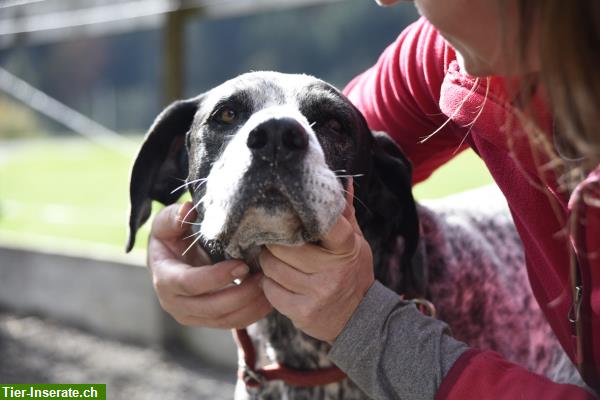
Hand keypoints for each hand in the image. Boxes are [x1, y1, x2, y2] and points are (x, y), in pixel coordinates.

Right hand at [147, 202, 271, 328]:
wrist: (171, 260)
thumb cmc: (171, 238)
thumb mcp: (167, 224)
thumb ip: (174, 217)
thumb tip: (187, 210)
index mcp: (165, 279)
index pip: (190, 284)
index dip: (216, 277)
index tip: (242, 265)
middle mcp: (175, 304)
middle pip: (211, 308)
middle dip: (240, 294)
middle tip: (262, 277)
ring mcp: (192, 316)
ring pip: (225, 319)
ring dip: (250, 305)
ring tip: (268, 285)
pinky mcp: (208, 321)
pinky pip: (233, 323)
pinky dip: (253, 313)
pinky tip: (268, 298)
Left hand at [260, 180, 374, 342]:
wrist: (360, 319)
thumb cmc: (353, 273)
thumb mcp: (356, 244)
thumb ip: (345, 216)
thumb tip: (344, 183)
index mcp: (347, 249)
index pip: (325, 222)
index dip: (302, 214)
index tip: (290, 212)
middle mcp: (333, 272)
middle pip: (283, 246)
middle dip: (274, 242)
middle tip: (274, 240)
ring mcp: (318, 293)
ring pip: (272, 267)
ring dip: (268, 262)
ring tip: (276, 260)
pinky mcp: (303, 312)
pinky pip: (270, 290)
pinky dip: (269, 284)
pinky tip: (279, 281)